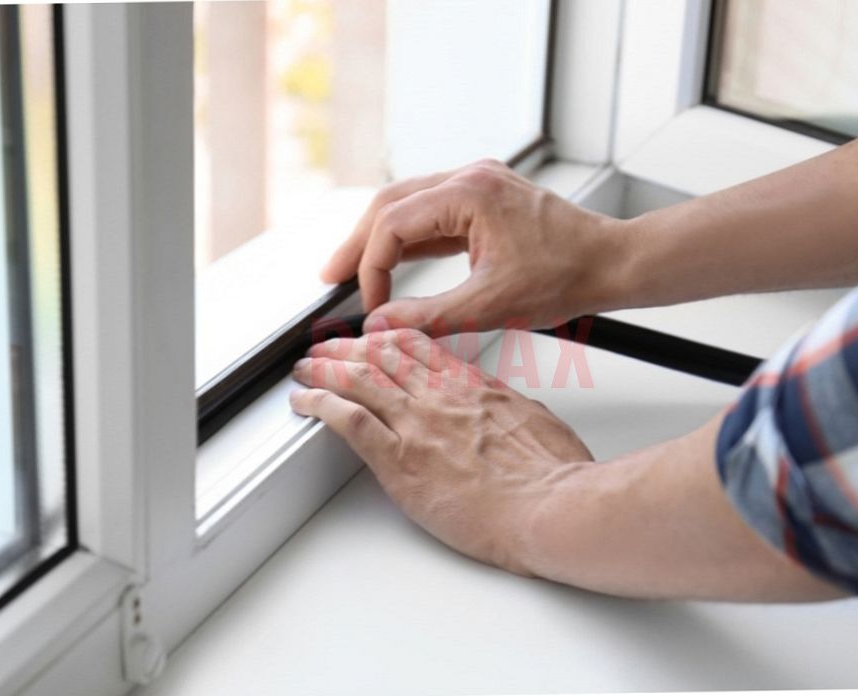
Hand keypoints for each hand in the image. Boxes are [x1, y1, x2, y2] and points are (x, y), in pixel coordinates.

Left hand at [290, 327, 593, 573]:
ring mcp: (418, 424)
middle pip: (382, 356)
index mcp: (474, 386)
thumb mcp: (536, 421)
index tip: (374, 339)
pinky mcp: (400, 459)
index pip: (420, 348)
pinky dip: (321, 404)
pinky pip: (349, 420)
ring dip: (325, 369)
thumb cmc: (553, 475)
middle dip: (348, 348)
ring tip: (305, 368)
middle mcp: (441, 396)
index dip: (388, 339)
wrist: (551, 507)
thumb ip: (508, 410)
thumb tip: (502, 409)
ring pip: (359, 378)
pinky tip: (304, 401)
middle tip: (327, 348)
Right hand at [320, 159, 629, 334]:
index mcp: (469, 193)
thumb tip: (381, 325)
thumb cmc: (568, 276)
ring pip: (409, 205)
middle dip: (359, 243)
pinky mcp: (486, 199)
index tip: (369, 304)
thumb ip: (427, 316)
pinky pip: (435, 214)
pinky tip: (395, 262)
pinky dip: (412, 239)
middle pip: (391, 204)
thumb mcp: (490, 306)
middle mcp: (470, 178)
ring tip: (354, 270)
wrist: (612, 263)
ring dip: (382, 239)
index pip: (393, 224)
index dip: (371, 267)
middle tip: (330, 274)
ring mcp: (479, 184)